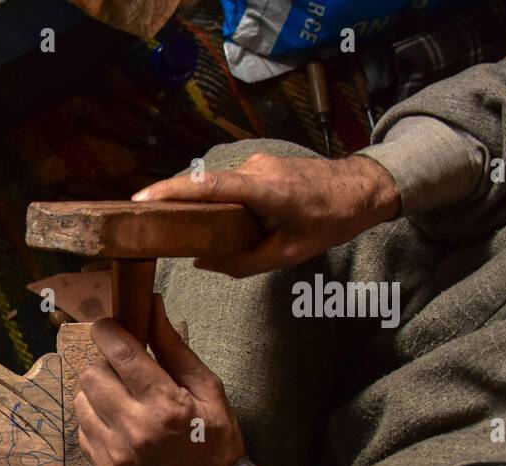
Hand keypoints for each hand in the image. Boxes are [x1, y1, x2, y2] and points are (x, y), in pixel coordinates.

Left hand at [75, 297, 244, 465]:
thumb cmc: (215, 439)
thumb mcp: (207, 389)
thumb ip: (175, 348)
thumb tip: (152, 306)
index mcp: (164, 404)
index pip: (119, 354)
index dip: (107, 332)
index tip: (107, 326)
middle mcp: (134, 427)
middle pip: (91, 375)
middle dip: (104, 364)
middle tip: (123, 371)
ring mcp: (114, 452)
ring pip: (81, 401)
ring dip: (97, 393)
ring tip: (121, 399)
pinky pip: (82, 430)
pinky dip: (95, 420)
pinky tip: (118, 424)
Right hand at [131, 153, 400, 276]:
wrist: (364, 188)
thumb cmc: (331, 221)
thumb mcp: (288, 254)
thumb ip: (243, 262)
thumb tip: (201, 261)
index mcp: (264, 190)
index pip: (208, 186)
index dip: (172, 191)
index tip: (141, 199)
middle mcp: (256, 169)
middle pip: (205, 186)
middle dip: (175, 201)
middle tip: (147, 221)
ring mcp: (259, 164)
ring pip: (218, 186)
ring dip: (202, 205)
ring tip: (183, 228)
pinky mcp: (262, 166)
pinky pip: (231, 184)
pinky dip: (218, 200)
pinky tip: (215, 220)